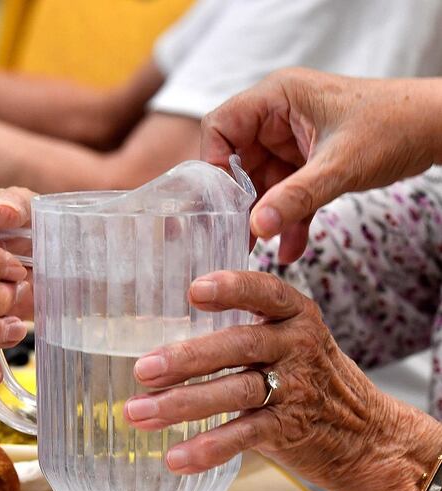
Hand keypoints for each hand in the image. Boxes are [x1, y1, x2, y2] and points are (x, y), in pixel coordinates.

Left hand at [123, 270, 441, 490]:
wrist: (370, 435)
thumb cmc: (309, 378)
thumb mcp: (287, 341)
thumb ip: (240, 331)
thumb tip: (156, 334)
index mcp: (293, 315)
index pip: (263, 291)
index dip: (231, 288)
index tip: (193, 291)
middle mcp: (296, 346)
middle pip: (238, 346)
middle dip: (187, 358)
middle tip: (143, 369)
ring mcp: (296, 388)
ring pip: (234, 392)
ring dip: (182, 404)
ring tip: (138, 413)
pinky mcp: (291, 429)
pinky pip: (244, 436)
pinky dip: (208, 448)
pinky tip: (175, 457)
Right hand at [201, 68, 441, 262]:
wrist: (436, 131)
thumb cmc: (395, 126)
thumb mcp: (340, 165)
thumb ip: (296, 197)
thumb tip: (256, 228)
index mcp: (276, 98)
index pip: (220, 126)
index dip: (212, 163)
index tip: (216, 202)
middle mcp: (276, 118)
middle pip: (235, 161)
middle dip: (236, 201)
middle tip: (233, 236)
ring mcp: (290, 142)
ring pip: (259, 184)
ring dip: (262, 218)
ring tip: (257, 252)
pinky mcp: (305, 164)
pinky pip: (285, 195)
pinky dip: (287, 221)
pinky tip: (290, 250)